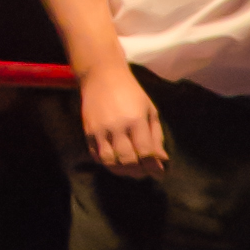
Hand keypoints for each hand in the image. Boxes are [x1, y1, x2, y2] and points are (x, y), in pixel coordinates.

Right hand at [79, 61, 166, 178]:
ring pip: (110, 162)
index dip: (153, 166)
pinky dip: (108, 164)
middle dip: (139, 171)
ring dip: (122, 171)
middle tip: (146, 172)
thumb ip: (156, 136)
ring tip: (132, 170)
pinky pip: (97, 157)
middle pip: (127, 160)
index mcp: (136, 120)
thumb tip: (162, 160)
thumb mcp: (150, 110)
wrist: (101, 77)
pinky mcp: (87, 133)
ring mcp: (100, 131)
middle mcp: (116, 128)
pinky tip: (117, 162)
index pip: (145, 152)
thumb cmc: (131, 93)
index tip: (160, 172)